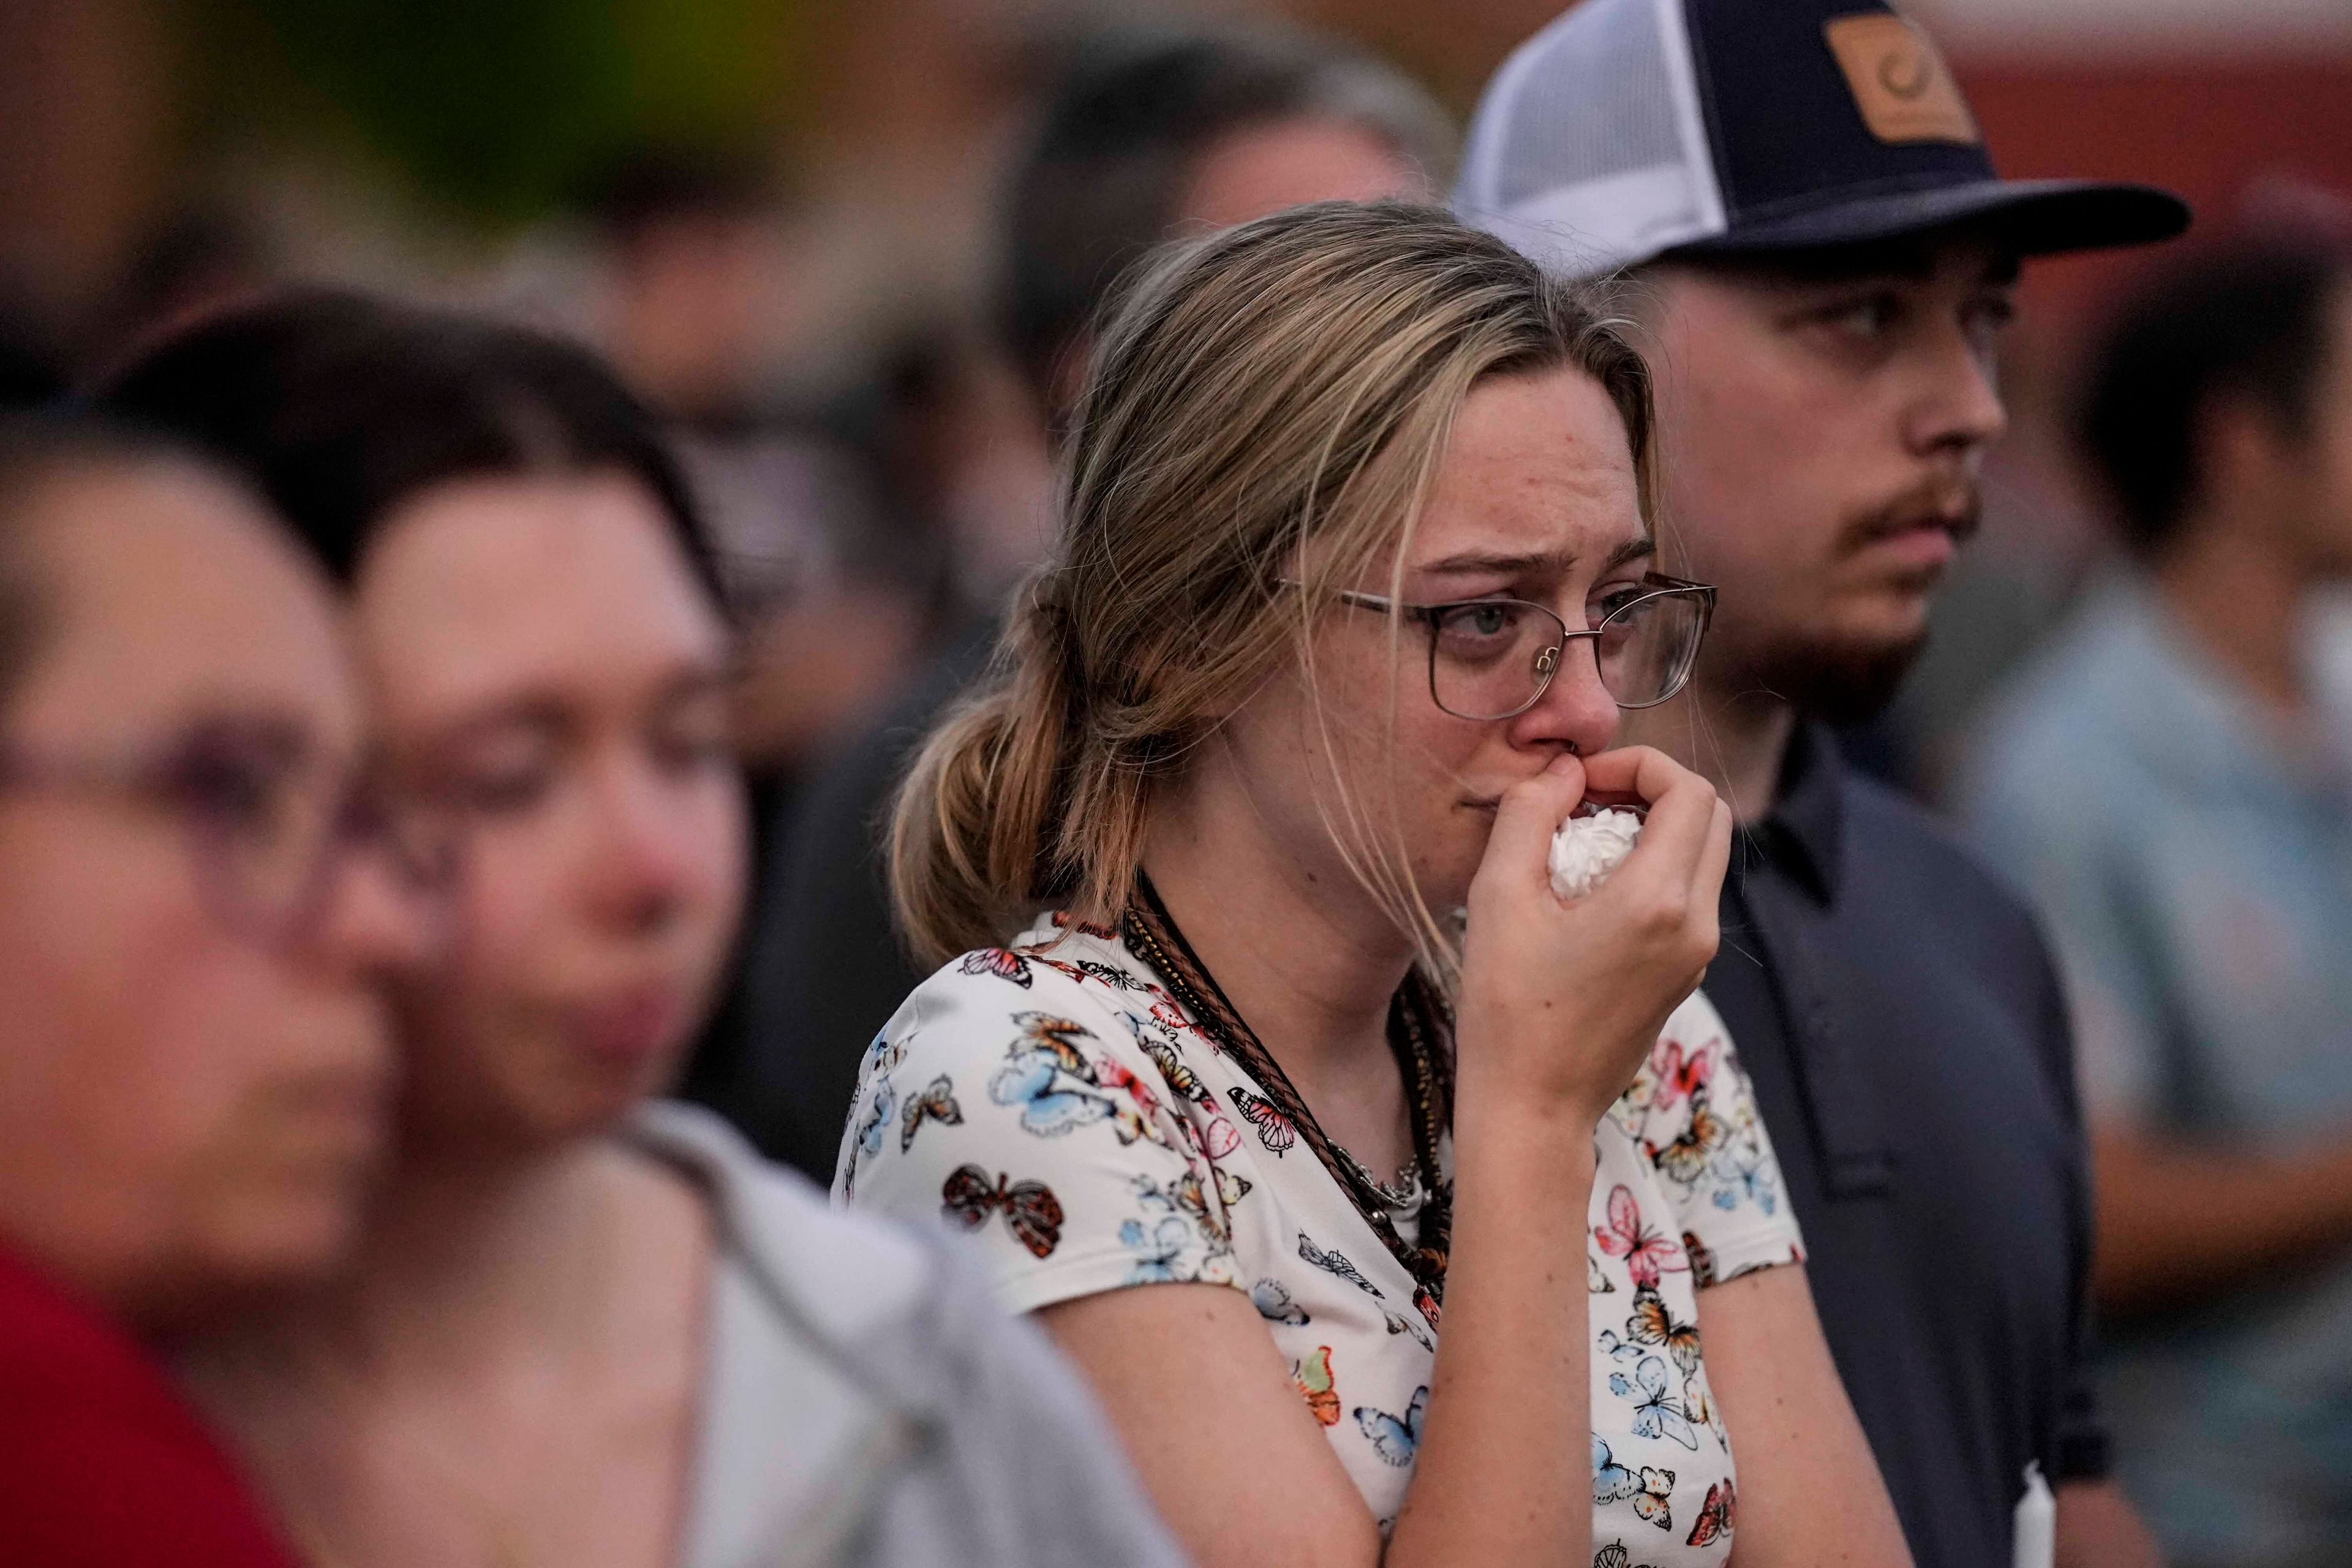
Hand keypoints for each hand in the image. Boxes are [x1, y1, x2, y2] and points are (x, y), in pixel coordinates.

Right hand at [1454, 746, 1732, 1123]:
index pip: (1688, 791)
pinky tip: (1590, 891)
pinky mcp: (1685, 974)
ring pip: (1702, 855)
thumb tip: (1562, 769)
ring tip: (1580, 846)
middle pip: (1710, 817)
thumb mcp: (1499, 897)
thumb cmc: (1507, 1009)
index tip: (1581, 781)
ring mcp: (1697, 954)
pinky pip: (1688, 896)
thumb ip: (1530, 814)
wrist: (1533, 1107)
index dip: (1637, 765)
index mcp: (1657, 901)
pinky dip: (1652, 870)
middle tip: (1586, 803)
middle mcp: (1695, 925)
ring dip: (1652, 829)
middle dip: (1652, 791)